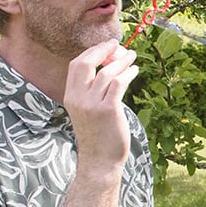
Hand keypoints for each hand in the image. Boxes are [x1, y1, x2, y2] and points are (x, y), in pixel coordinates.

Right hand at [64, 40, 139, 168]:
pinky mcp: (108, 110)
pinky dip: (128, 73)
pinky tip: (134, 71)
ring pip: (107, 72)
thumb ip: (91, 92)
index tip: (106, 47)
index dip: (92, 52)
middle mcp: (78, 98)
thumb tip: (107, 69)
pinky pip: (119, 83)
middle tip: (118, 45)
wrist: (99, 161)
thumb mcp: (86, 111)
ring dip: (121, 61)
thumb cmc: (97, 136)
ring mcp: (92, 104)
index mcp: (71, 96)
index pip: (76, 65)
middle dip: (103, 50)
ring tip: (132, 57)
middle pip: (87, 63)